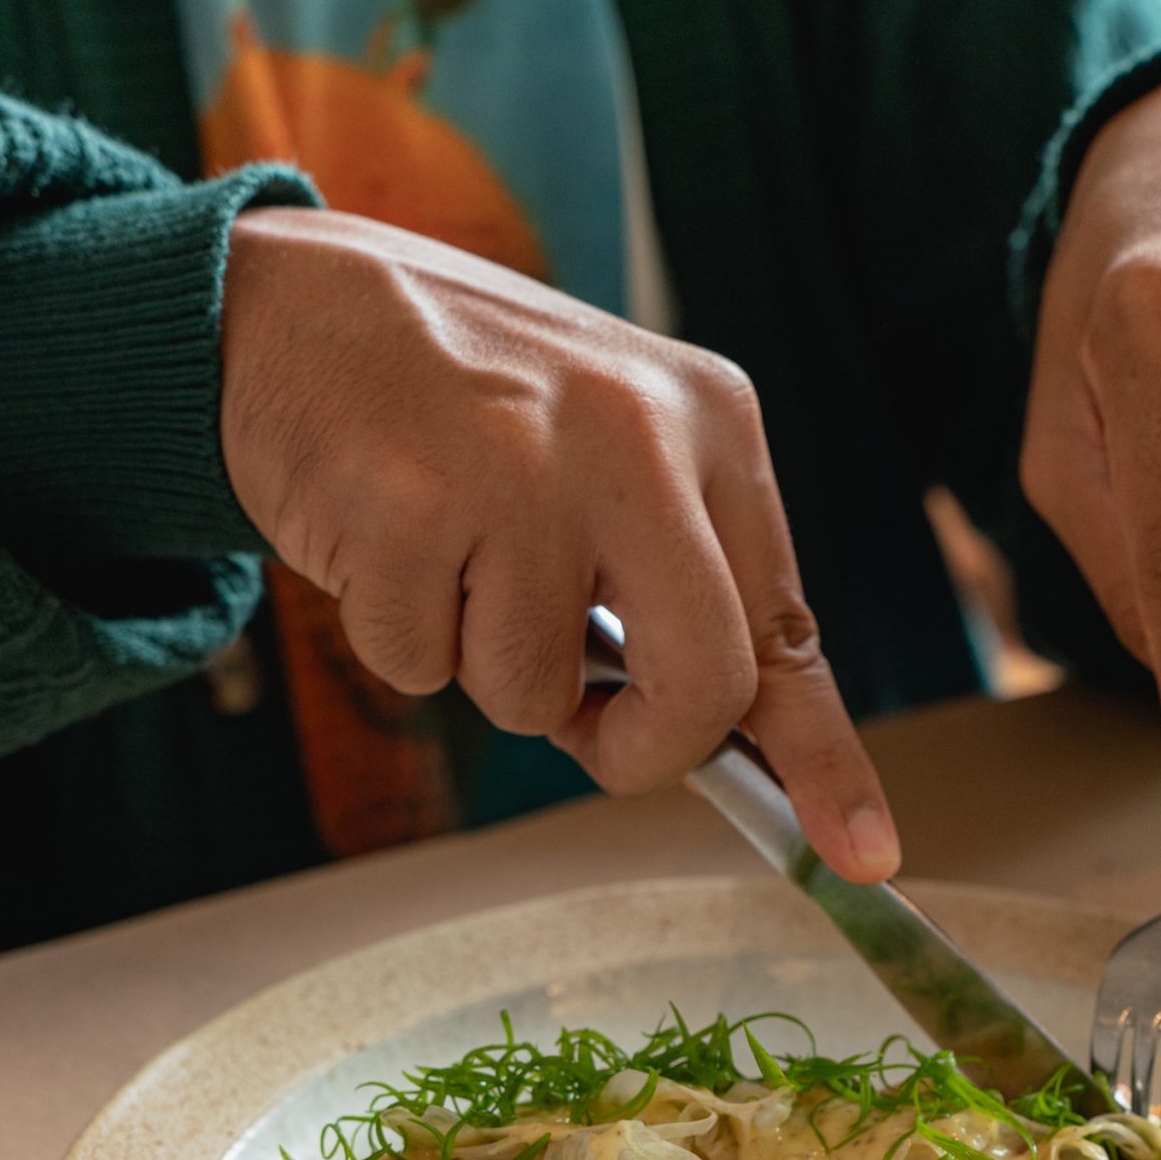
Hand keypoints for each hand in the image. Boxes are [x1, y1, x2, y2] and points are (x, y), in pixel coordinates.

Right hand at [219, 206, 899, 878]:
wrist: (296, 304)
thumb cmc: (469, 410)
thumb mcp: (614, 456)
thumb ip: (682, 582)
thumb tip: (744, 748)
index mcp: (711, 421)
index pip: (785, 626)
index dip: (825, 758)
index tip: (865, 855)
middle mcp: (635, 435)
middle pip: (703, 686)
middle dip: (642, 749)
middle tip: (588, 733)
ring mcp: (521, 469)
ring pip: (537, 697)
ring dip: (484, 669)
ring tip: (452, 558)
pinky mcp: (409, 508)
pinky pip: (422, 670)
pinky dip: (398, 637)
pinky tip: (385, 540)